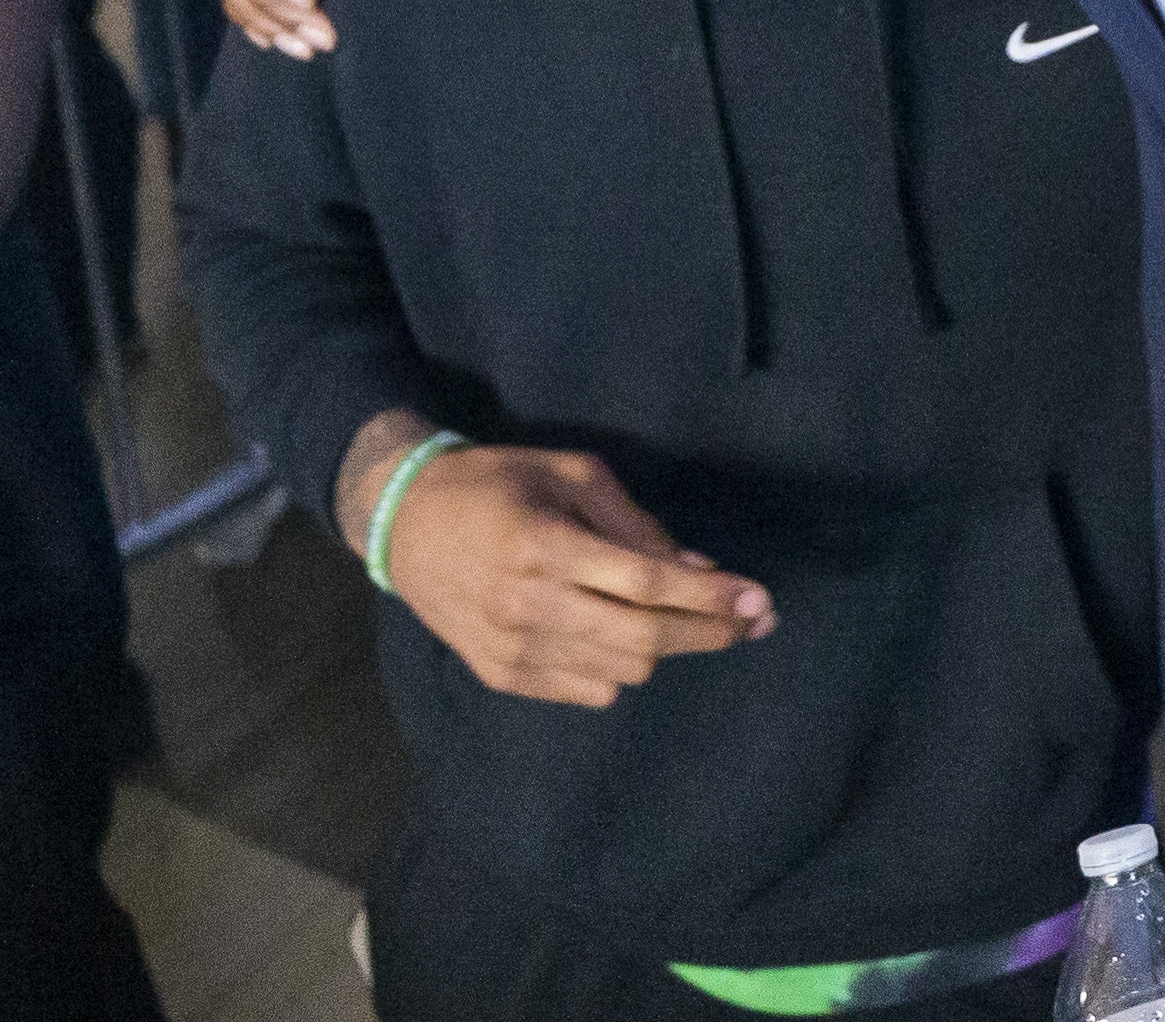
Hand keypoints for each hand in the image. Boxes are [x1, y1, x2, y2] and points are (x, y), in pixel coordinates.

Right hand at [379, 443, 774, 707]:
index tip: (759, 601)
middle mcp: (527, 605)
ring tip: (689, 622)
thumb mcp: (571, 474)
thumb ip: (635, 524)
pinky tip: (627, 637)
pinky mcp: (501, 675)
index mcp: (544, 544)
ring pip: (621, 672)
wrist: (404, 523)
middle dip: (708, 634)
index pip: (646, 582)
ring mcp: (512, 648)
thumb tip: (700, 572)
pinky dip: (621, 669)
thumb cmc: (498, 484)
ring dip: (668, 649)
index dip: (710, 597)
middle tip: (750, 622)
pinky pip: (588, 690)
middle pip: (642, 639)